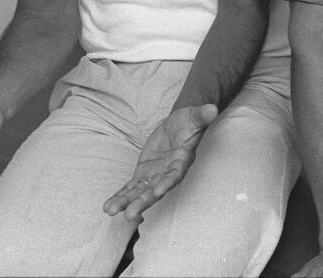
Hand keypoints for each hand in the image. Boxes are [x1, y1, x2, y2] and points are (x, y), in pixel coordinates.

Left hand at [103, 103, 218, 220]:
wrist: (180, 125)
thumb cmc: (189, 121)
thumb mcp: (195, 116)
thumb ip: (202, 115)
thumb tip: (212, 109)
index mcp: (182, 160)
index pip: (175, 174)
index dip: (167, 182)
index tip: (158, 191)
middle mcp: (167, 172)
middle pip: (155, 190)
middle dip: (142, 201)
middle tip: (130, 214)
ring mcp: (155, 175)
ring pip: (140, 192)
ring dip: (127, 202)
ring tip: (111, 211)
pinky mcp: (144, 174)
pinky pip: (131, 187)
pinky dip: (121, 196)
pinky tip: (109, 206)